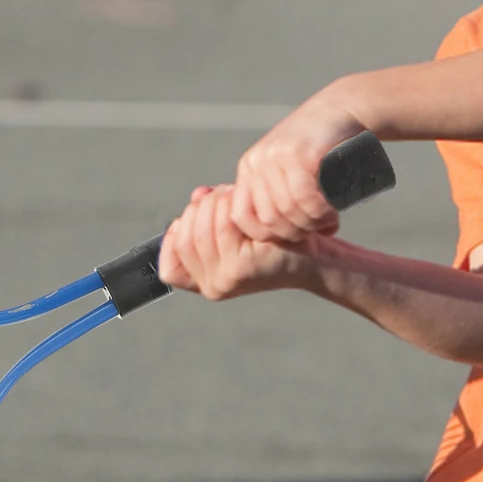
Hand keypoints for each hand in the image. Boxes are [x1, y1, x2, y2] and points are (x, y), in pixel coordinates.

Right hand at [157, 185, 317, 299]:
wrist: (313, 255)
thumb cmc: (274, 238)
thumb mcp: (234, 231)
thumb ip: (209, 218)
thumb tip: (198, 195)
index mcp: (206, 284)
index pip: (168, 267)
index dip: (174, 237)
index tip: (190, 215)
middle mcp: (213, 286)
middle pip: (184, 237)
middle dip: (201, 208)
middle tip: (224, 195)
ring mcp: (226, 279)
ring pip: (201, 227)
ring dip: (216, 203)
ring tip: (236, 196)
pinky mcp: (242, 267)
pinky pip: (222, 226)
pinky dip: (230, 207)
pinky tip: (245, 202)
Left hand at [231, 96, 365, 242]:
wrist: (343, 108)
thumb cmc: (321, 148)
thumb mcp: (292, 172)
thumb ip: (280, 199)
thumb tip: (278, 240)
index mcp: (249, 168)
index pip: (241, 218)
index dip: (267, 235)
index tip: (294, 234)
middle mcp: (257, 162)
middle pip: (268, 219)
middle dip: (296, 233)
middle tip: (318, 229)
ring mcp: (275, 156)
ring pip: (287, 211)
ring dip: (312, 224)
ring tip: (328, 220)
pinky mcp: (299, 152)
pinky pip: (305, 198)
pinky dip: (321, 213)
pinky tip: (333, 212)